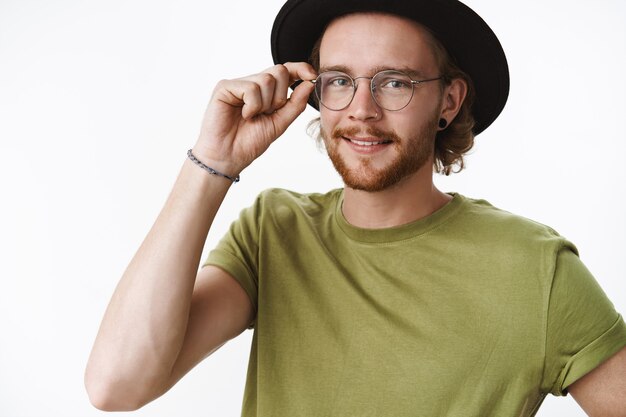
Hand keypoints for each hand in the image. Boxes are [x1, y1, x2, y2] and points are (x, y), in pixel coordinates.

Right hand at [193, 62, 316, 175]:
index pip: (287, 71)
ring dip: (265, 104)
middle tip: (267, 113)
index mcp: (267, 91)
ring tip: (251, 117)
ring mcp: (239, 84)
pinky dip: (252, 106)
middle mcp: (253, 83)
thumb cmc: (250, 142)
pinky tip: (243, 115)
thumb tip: (309, 83)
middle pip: (279, 71)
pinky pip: (251, 88)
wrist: (229, 157)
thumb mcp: (280, 123)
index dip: (300, 69)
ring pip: (266, 80)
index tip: (312, 75)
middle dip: (280, 96)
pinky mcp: (225, 87)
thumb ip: (295, 104)